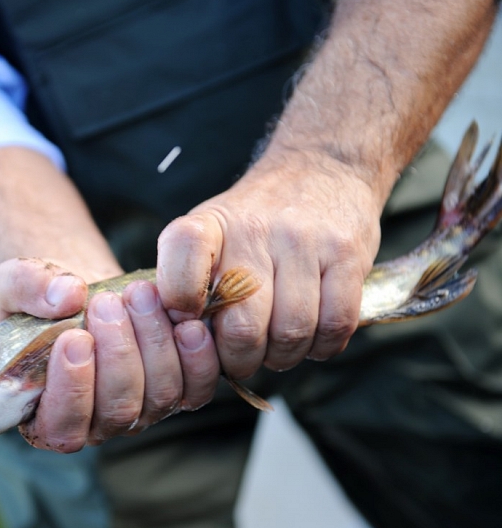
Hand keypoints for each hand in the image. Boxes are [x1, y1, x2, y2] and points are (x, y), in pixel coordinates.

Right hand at [0, 257, 220, 451]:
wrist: (84, 292)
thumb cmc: (41, 299)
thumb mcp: (15, 283)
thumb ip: (28, 288)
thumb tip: (67, 296)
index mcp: (46, 415)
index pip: (62, 427)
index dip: (71, 389)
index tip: (74, 337)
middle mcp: (97, 423)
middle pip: (118, 411)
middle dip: (116, 354)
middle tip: (106, 303)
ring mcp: (142, 409)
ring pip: (159, 396)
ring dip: (152, 343)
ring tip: (139, 294)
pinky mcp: (179, 390)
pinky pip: (196, 390)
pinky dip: (197, 358)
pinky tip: (188, 323)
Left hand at [157, 149, 381, 378]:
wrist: (321, 169)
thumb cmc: (255, 222)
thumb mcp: (208, 232)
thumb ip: (187, 280)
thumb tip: (182, 338)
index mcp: (209, 224)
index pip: (181, 254)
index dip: (180, 302)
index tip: (192, 321)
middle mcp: (254, 228)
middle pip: (243, 327)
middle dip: (240, 359)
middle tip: (242, 356)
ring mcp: (304, 240)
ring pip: (292, 333)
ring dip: (283, 357)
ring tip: (276, 347)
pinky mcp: (347, 254)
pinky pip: (335, 325)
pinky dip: (321, 347)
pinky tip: (311, 337)